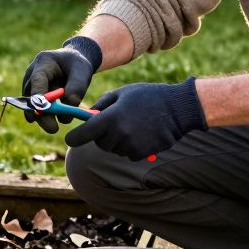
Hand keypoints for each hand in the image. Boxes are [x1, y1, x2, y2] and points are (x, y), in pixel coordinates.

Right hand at [21, 36, 102, 133]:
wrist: (72, 65)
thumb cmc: (76, 65)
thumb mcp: (82, 70)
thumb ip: (77, 85)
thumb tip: (70, 104)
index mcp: (43, 64)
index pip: (37, 81)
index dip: (38, 95)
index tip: (42, 108)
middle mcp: (31, 77)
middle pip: (31, 98)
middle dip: (41, 115)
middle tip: (53, 129)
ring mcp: (30, 90)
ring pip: (33, 109)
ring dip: (47, 118)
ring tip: (64, 120)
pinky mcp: (34, 101)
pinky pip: (38, 113)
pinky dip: (49, 118)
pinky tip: (62, 117)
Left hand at [65, 78, 206, 159]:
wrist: (177, 109)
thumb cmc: (147, 96)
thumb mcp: (121, 94)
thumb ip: (101, 106)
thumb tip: (86, 116)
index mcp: (110, 118)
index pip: (82, 135)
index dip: (74, 138)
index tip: (71, 138)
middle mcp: (118, 135)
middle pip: (98, 143)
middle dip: (100, 135)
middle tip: (112, 122)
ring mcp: (130, 147)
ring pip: (113, 148)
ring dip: (116, 140)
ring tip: (132, 124)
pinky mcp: (141, 154)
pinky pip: (127, 153)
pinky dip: (130, 146)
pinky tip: (142, 133)